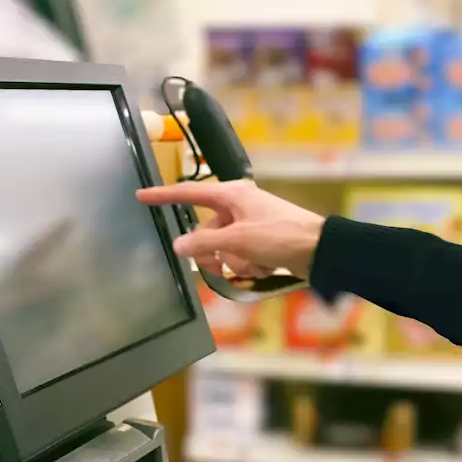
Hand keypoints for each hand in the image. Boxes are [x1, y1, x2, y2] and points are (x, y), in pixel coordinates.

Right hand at [135, 180, 324, 278]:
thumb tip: (179, 246)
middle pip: (206, 231)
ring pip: (223, 248)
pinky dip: (248, 265)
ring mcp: (249, 224)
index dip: (164, 196)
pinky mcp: (260, 241)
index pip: (189, 193)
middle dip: (214, 253)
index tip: (141, 195)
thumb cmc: (279, 236)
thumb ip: (204, 243)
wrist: (319, 250)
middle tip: (220, 266)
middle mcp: (238, 206)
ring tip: (254, 266)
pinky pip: (239, 256)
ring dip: (235, 262)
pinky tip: (264, 268)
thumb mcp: (238, 240)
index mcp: (231, 195)